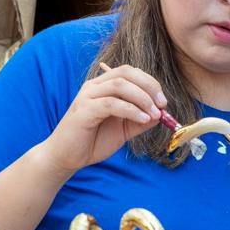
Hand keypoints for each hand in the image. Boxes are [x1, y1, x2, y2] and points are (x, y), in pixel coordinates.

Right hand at [38, 64, 165, 174]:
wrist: (66, 157)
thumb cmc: (93, 141)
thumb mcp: (124, 129)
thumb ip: (141, 120)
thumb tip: (162, 113)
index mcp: (103, 86)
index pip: (130, 72)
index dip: (150, 82)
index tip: (163, 102)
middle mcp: (94, 86)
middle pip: (126, 72)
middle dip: (149, 86)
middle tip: (162, 104)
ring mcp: (87, 96)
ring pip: (120, 85)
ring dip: (142, 98)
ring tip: (154, 114)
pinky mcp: (84, 110)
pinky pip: (112, 104)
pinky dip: (131, 110)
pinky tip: (143, 120)